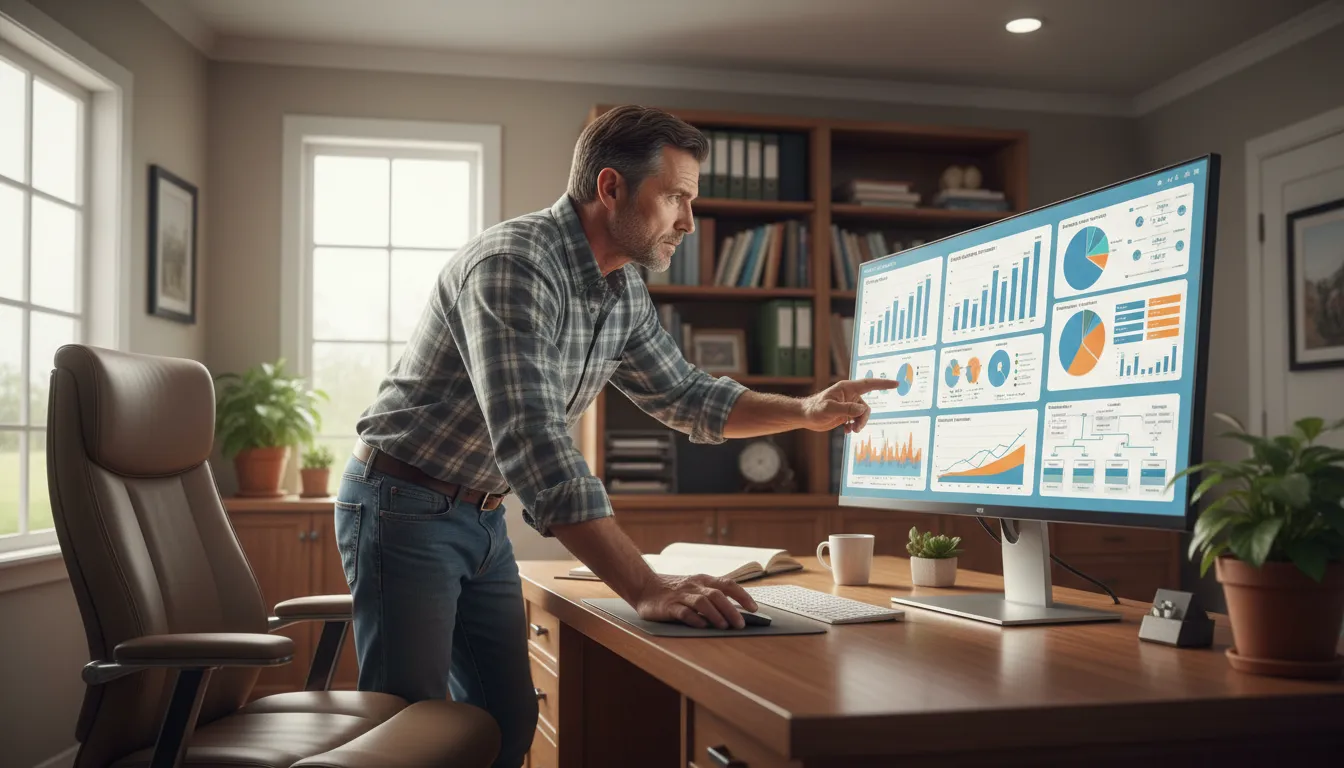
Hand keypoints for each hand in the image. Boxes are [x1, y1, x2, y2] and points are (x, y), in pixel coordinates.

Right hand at [634, 574, 759, 628]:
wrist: (644, 586)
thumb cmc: (674, 590)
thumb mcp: (694, 588)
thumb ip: (711, 597)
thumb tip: (736, 614)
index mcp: (703, 580)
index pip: (727, 584)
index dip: (742, 596)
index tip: (754, 609)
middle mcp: (694, 586)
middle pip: (717, 594)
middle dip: (731, 609)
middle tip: (741, 624)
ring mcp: (680, 595)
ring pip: (702, 602)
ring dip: (715, 614)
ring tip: (724, 626)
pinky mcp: (667, 606)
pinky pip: (682, 612)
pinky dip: (694, 619)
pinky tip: (702, 626)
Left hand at [800, 378, 899, 432]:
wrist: (805, 416)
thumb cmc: (814, 409)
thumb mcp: (829, 409)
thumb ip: (846, 409)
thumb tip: (862, 410)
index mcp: (847, 388)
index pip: (869, 384)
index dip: (883, 384)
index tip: (896, 384)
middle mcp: (850, 395)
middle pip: (866, 406)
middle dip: (864, 418)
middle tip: (857, 427)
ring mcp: (848, 405)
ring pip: (862, 415)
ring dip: (859, 423)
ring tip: (851, 430)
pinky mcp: (845, 413)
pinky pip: (856, 420)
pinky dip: (853, 426)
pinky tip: (846, 430)